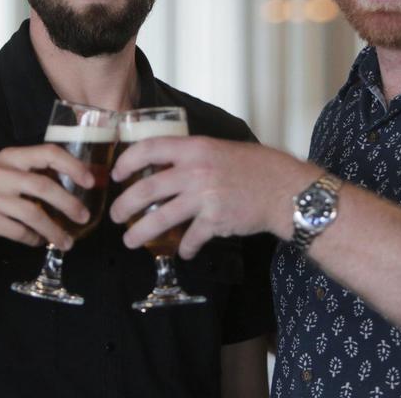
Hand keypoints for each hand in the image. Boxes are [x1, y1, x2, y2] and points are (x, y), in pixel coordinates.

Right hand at [0, 144, 95, 251]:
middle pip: (43, 186)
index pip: (48, 153)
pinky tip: (39, 241)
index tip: (90, 180)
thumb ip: (33, 175)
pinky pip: (19, 231)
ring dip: (54, 230)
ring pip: (33, 213)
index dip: (72, 165)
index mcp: (10, 157)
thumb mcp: (7, 176)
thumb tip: (76, 184)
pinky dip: (33, 239)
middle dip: (69, 204)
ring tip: (67, 241)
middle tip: (84, 216)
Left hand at [109, 137, 321, 258]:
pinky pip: (191, 239)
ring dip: (140, 232)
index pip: (149, 148)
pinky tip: (184, 252)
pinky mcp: (215, 221)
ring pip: (160, 218)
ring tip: (131, 240)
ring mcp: (204, 197)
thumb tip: (163, 166)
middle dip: (124, 205)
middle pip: (147, 188)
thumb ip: (193, 156)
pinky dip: (185, 249)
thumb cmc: (256, 167)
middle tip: (115, 215)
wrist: (285, 189)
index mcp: (194, 148)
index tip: (117, 174)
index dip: (127, 161)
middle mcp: (195, 170)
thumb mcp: (219, 148)